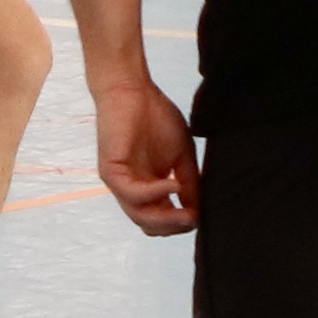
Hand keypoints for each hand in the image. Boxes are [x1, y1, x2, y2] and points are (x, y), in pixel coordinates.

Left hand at [95, 79, 199, 235]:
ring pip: (140, 217)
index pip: (163, 220)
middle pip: (151, 225)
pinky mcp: (111, 172)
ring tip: (188, 213)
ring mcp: (121, 183)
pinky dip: (156, 194)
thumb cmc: (156, 117)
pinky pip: (133, 194)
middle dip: (175, 227)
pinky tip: (174, 185)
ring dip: (166, 219)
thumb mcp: (182, 155)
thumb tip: (199, 210)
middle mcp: (133, 190)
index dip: (182, 223)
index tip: (205, 217)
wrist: (133, 90)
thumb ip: (190, 182)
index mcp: (149, 188)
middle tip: (196, 220)